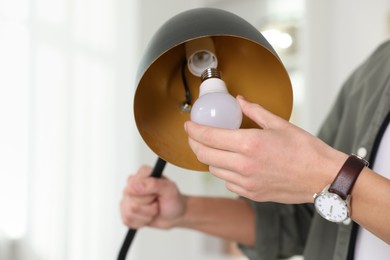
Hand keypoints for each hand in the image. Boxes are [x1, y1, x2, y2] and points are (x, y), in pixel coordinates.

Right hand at [120, 165, 185, 228]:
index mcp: (143, 173)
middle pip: (132, 201)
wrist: (175, 214)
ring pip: (129, 213)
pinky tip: (148, 216)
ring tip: (154, 209)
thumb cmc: (173, 200)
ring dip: (146, 216)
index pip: (134, 186)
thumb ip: (153, 184)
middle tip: (157, 202)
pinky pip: (128, 220)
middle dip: (149, 207)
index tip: (157, 194)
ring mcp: (127, 197)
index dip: (148, 195)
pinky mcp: (125, 210)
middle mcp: (132, 183)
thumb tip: (135, 187)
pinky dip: (141, 222)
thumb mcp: (169, 190)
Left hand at [185, 95, 346, 203]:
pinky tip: (232, 164)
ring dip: (210, 157)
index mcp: (249, 144)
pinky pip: (227, 182)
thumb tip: (240, 101)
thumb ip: (255, 111)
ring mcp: (246, 183)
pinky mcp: (251, 194)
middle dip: (195, 144)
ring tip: (215, 148)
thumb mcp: (280, 124)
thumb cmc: (306, 150)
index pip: (209, 137)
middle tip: (196, 135)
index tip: (188, 125)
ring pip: (214, 170)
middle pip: (204, 155)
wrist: (323, 178)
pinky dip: (224, 172)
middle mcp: (244, 165)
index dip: (193, 130)